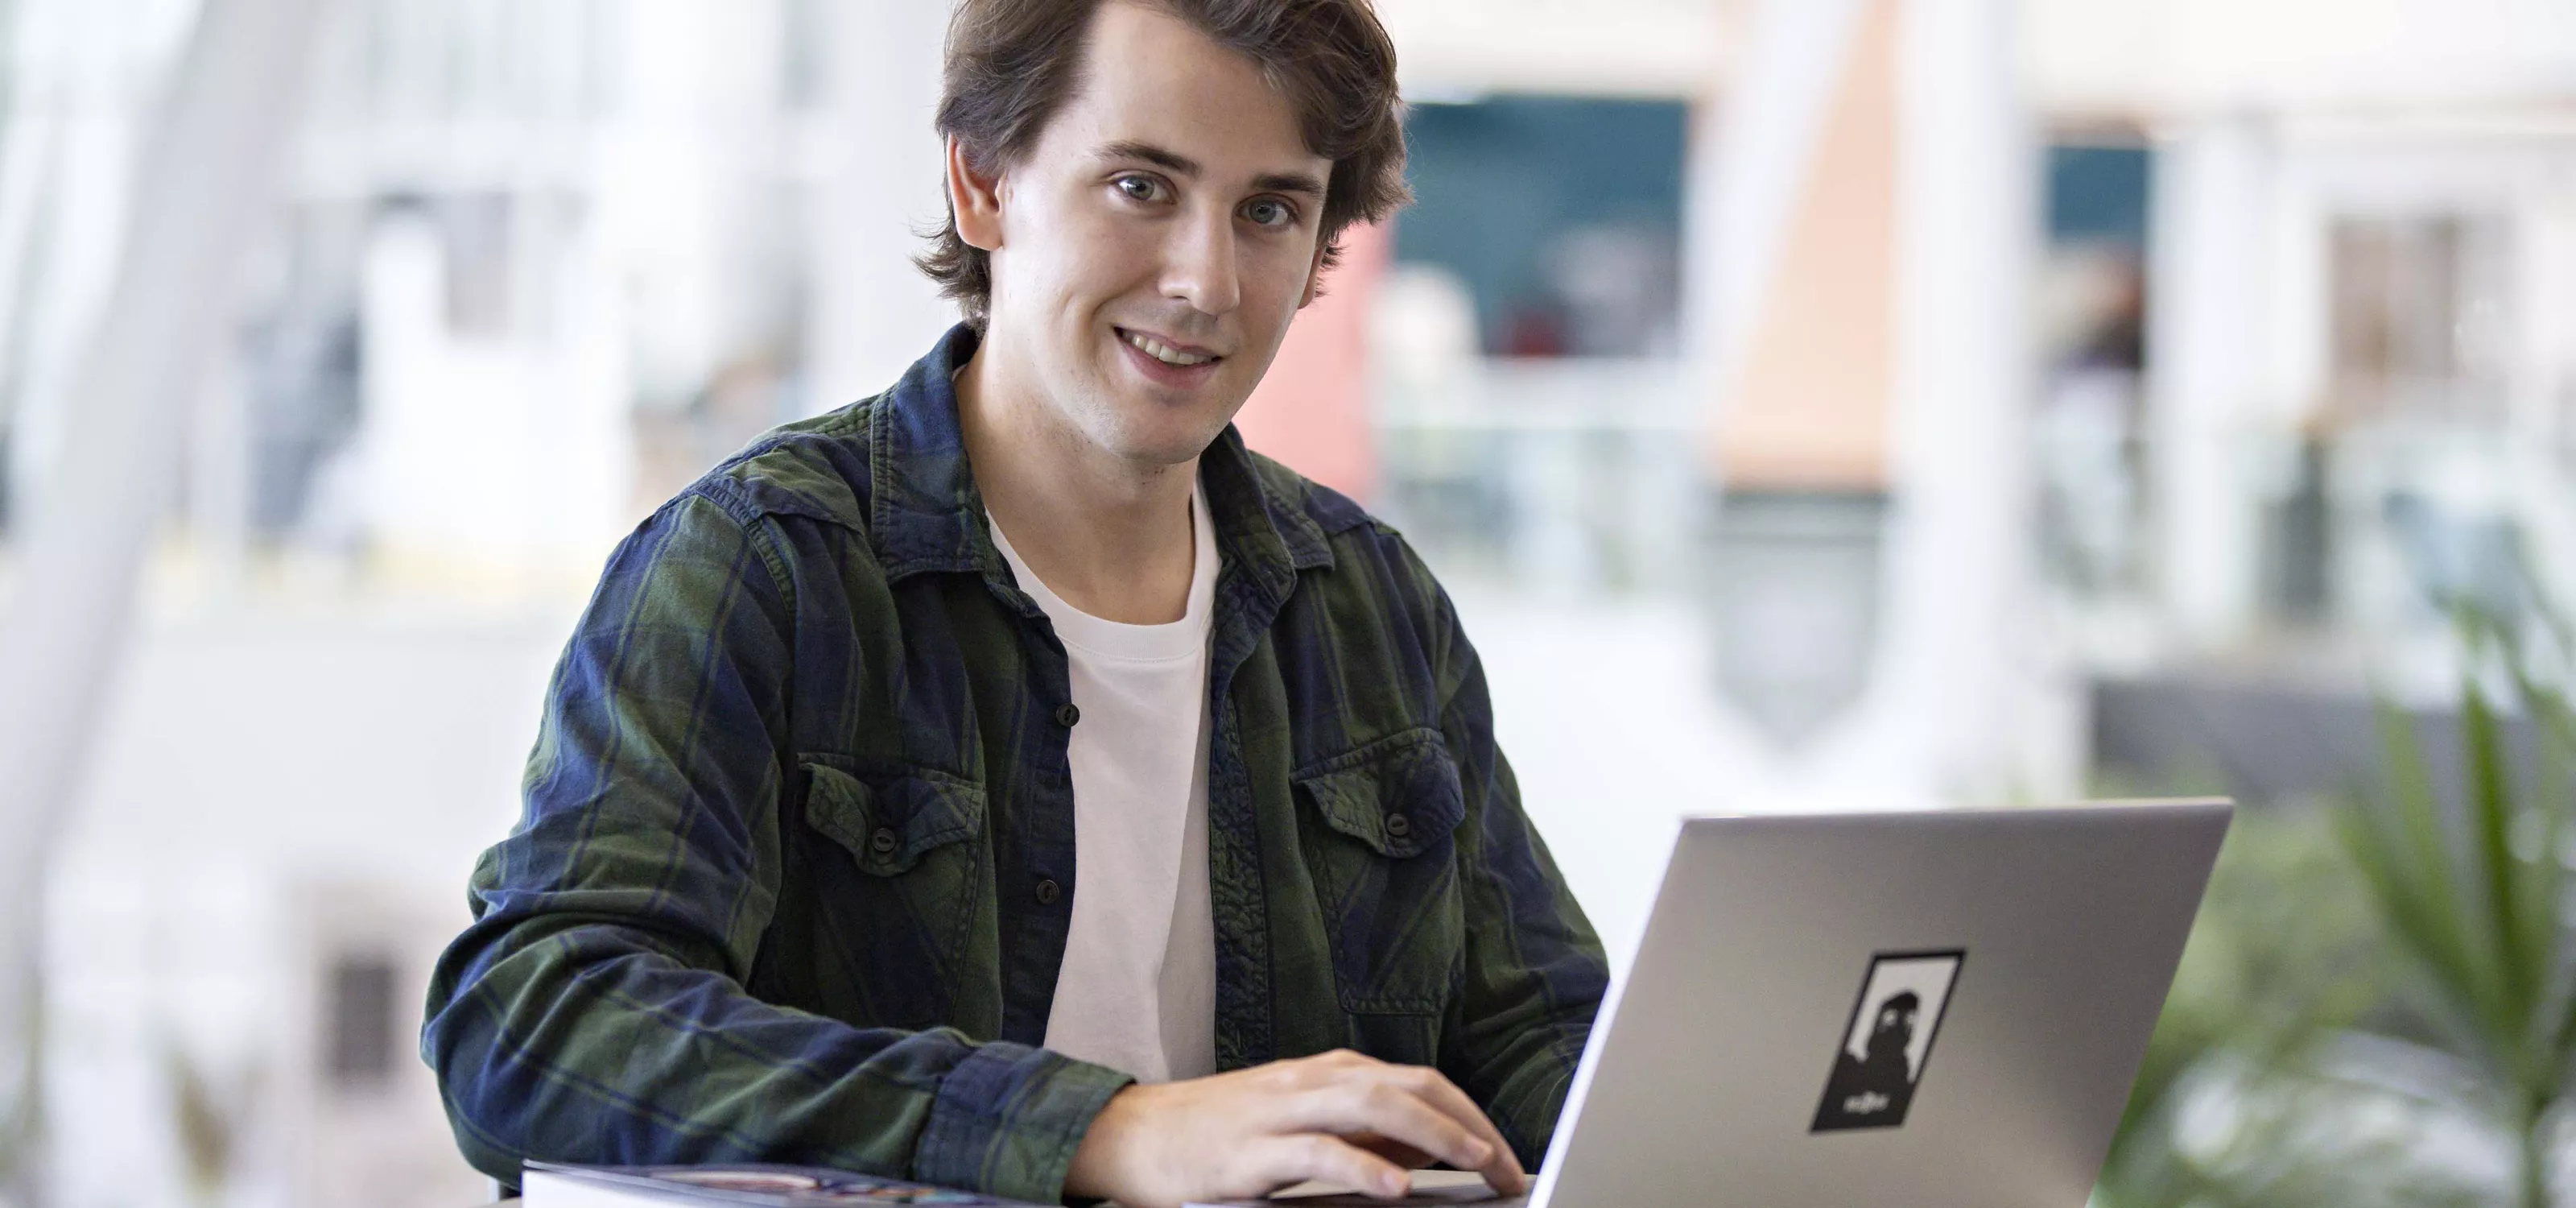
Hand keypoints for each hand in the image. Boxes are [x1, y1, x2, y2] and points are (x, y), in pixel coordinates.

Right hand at [1062, 1049, 1527, 1207]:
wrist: (1133, 1136)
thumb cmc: (1220, 1134)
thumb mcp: (1299, 1122)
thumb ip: (1360, 1133)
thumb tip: (1429, 1151)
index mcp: (1328, 1074)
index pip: (1418, 1081)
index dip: (1470, 1114)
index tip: (1505, 1155)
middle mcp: (1311, 1082)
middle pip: (1407, 1086)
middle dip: (1467, 1124)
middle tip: (1507, 1166)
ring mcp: (1280, 1113)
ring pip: (1371, 1106)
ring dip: (1434, 1134)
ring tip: (1475, 1162)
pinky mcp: (1250, 1153)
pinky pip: (1317, 1153)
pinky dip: (1364, 1169)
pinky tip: (1397, 1189)